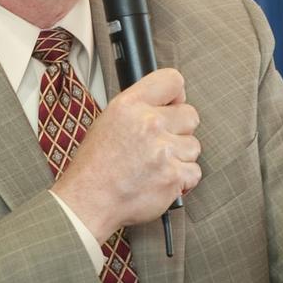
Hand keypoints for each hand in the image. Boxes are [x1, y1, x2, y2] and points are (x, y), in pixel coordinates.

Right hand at [52, 68, 200, 241]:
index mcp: (130, 106)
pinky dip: (181, 180)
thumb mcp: (108, 121)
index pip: (172, 80)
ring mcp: (164, 151)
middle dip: (180, 130)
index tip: (173, 106)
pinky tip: (160, 180)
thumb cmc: (95, 166)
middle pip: (191, 115)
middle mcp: (149, 124)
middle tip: (161, 144)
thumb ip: (139, 108)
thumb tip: (168, 104)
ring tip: (156, 166)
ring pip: (194, 146)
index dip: (176, 95)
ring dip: (180, 157)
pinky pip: (194, 172)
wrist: (88, 201)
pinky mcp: (174, 176)